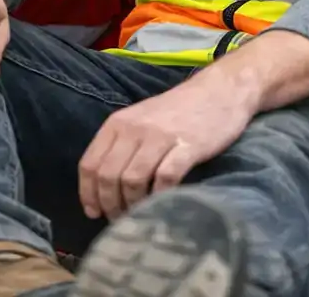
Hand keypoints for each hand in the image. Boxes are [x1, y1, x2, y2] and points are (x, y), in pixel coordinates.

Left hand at [77, 73, 255, 220]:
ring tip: (138, 215)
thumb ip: (121, 146)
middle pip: (108, 176)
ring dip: (133, 205)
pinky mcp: (187, 146)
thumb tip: (103, 188)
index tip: (94, 213)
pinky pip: (165, 178)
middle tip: (119, 219)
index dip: (88, 194)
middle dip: (110, 205)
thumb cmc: (179, 110)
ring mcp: (161, 137)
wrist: (220, 90)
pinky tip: (163, 202)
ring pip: (132, 180)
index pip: (90, 164)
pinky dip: (160, 196)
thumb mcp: (140, 120)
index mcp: (118, 123)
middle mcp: (134, 129)